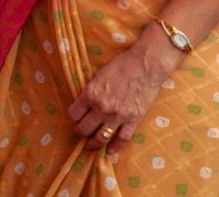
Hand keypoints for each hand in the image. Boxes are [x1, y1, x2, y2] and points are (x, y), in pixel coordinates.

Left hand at [68, 33, 180, 151]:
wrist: (145, 66)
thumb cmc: (121, 65)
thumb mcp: (98, 75)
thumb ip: (90, 91)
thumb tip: (84, 102)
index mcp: (91, 94)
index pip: (74, 113)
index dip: (73, 116)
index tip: (75, 117)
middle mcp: (102, 108)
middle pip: (84, 128)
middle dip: (80, 131)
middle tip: (80, 132)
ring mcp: (118, 116)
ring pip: (101, 137)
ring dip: (93, 143)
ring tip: (90, 145)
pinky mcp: (133, 120)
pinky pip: (122, 139)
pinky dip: (115, 147)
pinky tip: (110, 152)